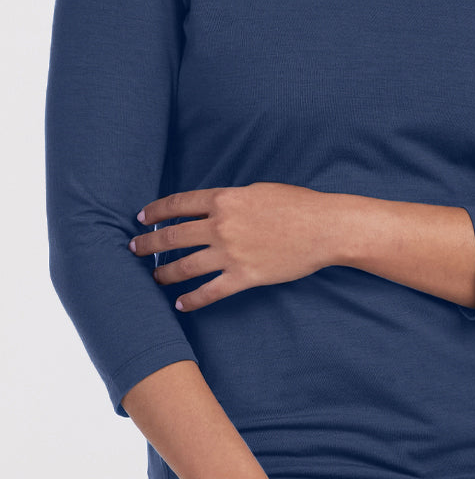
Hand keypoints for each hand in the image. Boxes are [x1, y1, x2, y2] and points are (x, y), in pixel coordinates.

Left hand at [129, 183, 334, 311]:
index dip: (156, 211)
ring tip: (152, 278)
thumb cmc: (296, 204)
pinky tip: (181, 304)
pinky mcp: (243, 277)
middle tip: (133, 248)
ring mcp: (230, 253)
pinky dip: (192, 300)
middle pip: (173, 236)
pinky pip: (210, 292)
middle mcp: (221, 226)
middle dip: (148, 243)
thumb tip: (212, 207)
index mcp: (224, 199)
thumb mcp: (258, 190)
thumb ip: (232, 199)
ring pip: (184, 267)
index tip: (141, 217)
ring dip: (163, 273)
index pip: (178, 204)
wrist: (323, 228)